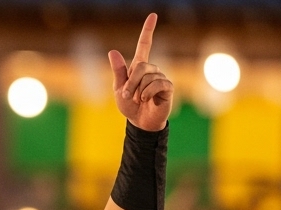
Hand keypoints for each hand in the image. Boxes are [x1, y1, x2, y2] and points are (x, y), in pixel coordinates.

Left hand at [108, 14, 172, 131]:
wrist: (140, 122)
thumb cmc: (130, 106)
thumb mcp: (119, 89)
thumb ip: (118, 71)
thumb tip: (112, 51)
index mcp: (139, 67)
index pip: (145, 45)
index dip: (148, 30)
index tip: (153, 15)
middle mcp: (152, 70)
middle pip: (141, 66)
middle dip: (131, 82)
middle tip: (128, 95)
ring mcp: (161, 77)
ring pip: (148, 77)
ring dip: (138, 91)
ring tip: (139, 100)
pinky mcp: (168, 87)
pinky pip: (157, 84)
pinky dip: (147, 93)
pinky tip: (147, 100)